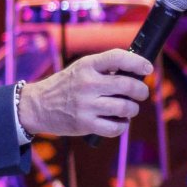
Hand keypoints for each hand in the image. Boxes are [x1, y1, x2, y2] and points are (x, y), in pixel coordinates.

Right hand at [18, 48, 153, 138]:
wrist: (38, 106)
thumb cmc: (65, 86)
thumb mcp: (80, 69)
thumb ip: (104, 68)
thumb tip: (136, 72)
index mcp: (87, 65)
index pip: (118, 58)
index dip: (138, 62)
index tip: (148, 68)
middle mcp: (87, 84)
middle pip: (128, 85)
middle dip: (141, 91)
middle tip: (141, 93)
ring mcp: (86, 105)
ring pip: (125, 108)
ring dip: (133, 109)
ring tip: (129, 109)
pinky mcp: (85, 124)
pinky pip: (115, 128)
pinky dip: (123, 125)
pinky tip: (120, 122)